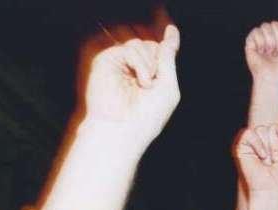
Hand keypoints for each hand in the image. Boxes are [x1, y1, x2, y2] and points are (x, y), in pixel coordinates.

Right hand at [82, 25, 180, 148]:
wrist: (123, 130)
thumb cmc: (147, 117)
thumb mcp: (168, 86)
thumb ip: (168, 57)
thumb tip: (171, 32)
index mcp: (147, 70)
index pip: (155, 43)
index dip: (162, 28)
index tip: (163, 12)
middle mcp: (132, 64)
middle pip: (149, 40)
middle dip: (157, 56)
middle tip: (153, 79)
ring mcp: (118, 61)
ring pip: (141, 42)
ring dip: (150, 63)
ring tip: (146, 84)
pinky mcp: (106, 59)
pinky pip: (130, 48)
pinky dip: (141, 64)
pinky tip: (141, 81)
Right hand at [234, 123, 277, 192]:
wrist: (272, 188)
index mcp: (277, 138)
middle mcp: (264, 138)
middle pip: (273, 127)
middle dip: (277, 146)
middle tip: (276, 161)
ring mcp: (253, 141)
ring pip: (262, 129)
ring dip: (268, 148)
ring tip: (268, 161)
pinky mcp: (241, 146)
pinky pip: (248, 133)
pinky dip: (257, 145)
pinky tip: (261, 156)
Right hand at [245, 17, 277, 84]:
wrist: (274, 80)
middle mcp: (273, 41)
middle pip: (275, 24)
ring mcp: (262, 42)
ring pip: (266, 26)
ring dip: (270, 41)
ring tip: (270, 53)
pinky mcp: (251, 44)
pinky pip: (256, 31)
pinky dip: (260, 41)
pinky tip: (261, 51)